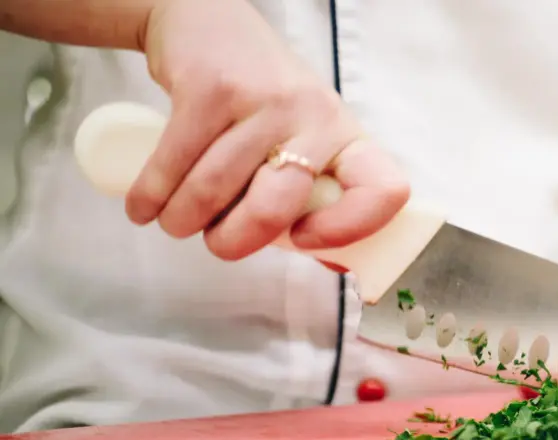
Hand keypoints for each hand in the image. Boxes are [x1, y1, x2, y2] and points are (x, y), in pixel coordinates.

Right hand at [126, 0, 408, 259]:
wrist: (208, 24)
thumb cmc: (261, 105)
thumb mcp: (303, 140)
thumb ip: (313, 197)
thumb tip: (334, 265)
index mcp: (346, 138)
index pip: (381, 190)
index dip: (349, 229)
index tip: (303, 240)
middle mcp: (315, 117)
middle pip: (276, 207)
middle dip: (233, 241)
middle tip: (216, 243)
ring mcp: (263, 101)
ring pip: (214, 190)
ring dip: (181, 221)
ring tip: (173, 223)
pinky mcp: (210, 88)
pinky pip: (174, 163)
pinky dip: (151, 196)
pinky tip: (143, 207)